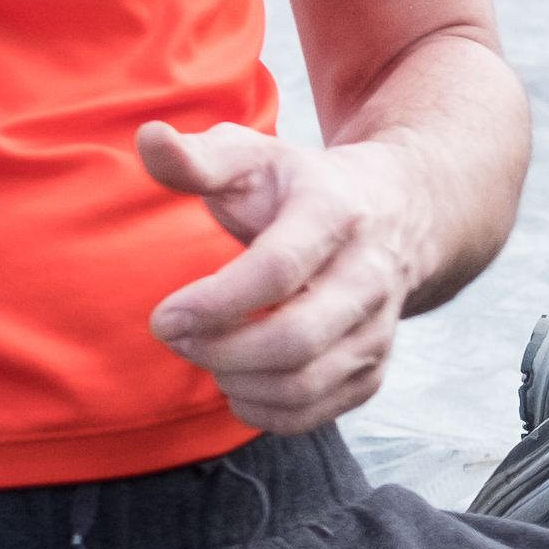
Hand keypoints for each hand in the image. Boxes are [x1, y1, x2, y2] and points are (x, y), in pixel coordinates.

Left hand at [139, 120, 430, 434]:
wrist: (399, 214)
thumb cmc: (302, 187)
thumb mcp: (254, 157)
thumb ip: (196, 157)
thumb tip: (149, 137)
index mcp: (334, 213)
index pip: (278, 271)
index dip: (214, 304)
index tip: (162, 319)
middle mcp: (368, 276)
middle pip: (295, 340)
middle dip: (220, 351)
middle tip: (175, 337)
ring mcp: (378, 327)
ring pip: (305, 383)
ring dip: (238, 383)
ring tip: (206, 354)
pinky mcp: (374, 368)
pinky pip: (317, 411)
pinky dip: (265, 411)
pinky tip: (237, 381)